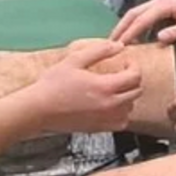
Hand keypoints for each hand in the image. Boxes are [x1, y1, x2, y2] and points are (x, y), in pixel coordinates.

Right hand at [23, 40, 141, 133]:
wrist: (39, 110)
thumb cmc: (52, 86)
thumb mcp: (74, 60)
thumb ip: (99, 51)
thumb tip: (118, 46)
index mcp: (105, 87)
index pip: (135, 76)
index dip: (134, 66)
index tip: (126, 62)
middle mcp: (109, 105)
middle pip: (137, 91)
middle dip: (133, 79)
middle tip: (122, 73)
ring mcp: (105, 119)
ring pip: (131, 107)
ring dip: (128, 96)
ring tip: (116, 88)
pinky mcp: (99, 129)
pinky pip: (122, 122)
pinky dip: (122, 113)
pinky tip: (111, 105)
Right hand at [110, 0, 175, 44]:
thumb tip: (159, 39)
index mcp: (164, 5)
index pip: (140, 20)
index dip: (128, 33)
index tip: (119, 45)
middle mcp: (159, 2)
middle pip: (132, 14)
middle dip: (120, 28)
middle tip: (110, 43)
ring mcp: (161, 3)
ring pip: (136, 14)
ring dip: (126, 26)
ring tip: (118, 41)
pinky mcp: (164, 7)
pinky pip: (144, 15)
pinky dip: (135, 25)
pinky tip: (135, 36)